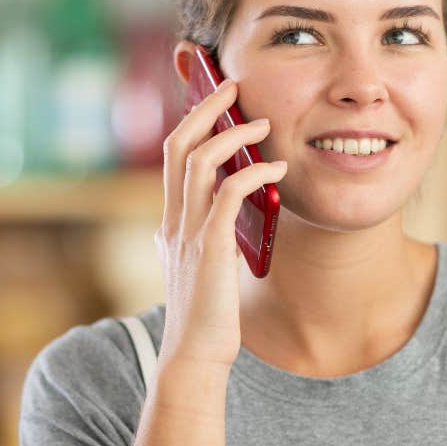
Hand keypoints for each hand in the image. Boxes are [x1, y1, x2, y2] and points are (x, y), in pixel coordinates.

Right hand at [155, 77, 285, 370]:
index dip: (192, 122)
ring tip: (264, 124)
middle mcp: (173, 222)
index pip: (173, 156)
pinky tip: (276, 170)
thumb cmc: (207, 318)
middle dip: (206, 110)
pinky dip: (253, 175)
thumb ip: (214, 235)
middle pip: (178, 146)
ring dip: (233, 135)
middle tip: (233, 87)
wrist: (194, 358)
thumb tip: (239, 207)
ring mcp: (188, 234)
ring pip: (200, 162)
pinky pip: (229, 196)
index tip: (216, 100)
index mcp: (169, 224)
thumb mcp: (206, 267)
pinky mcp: (210, 250)